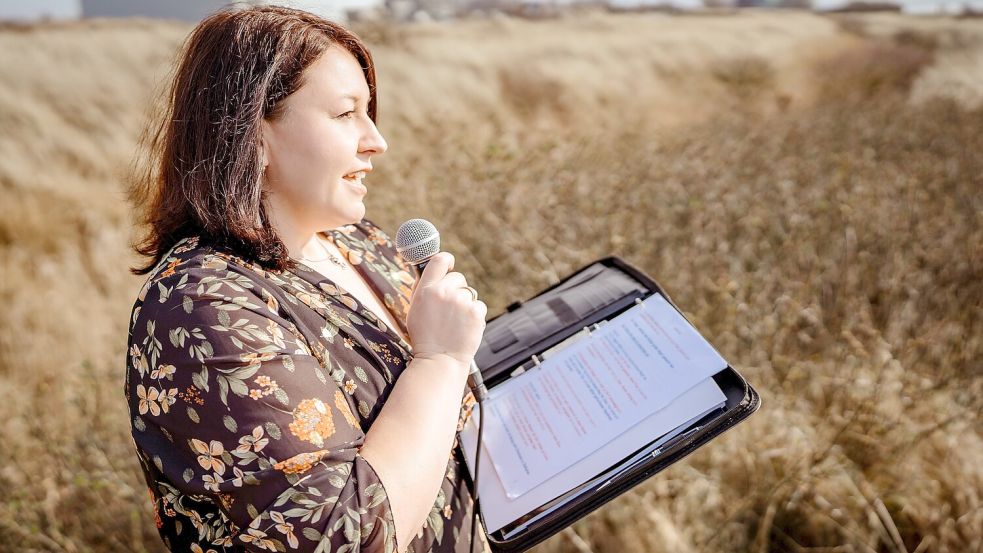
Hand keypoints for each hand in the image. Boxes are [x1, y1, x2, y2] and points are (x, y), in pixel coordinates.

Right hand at [405, 252, 486, 368]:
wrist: (439, 361)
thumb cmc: (425, 336)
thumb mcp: (415, 309)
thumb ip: (424, 288)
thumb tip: (434, 268)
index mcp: (426, 290)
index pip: (439, 260)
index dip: (447, 260)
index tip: (449, 265)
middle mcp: (444, 292)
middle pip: (458, 277)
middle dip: (456, 289)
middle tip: (449, 309)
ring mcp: (461, 302)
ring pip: (470, 293)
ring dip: (465, 304)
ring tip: (455, 323)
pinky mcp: (476, 312)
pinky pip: (479, 305)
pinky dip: (474, 315)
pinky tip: (464, 328)